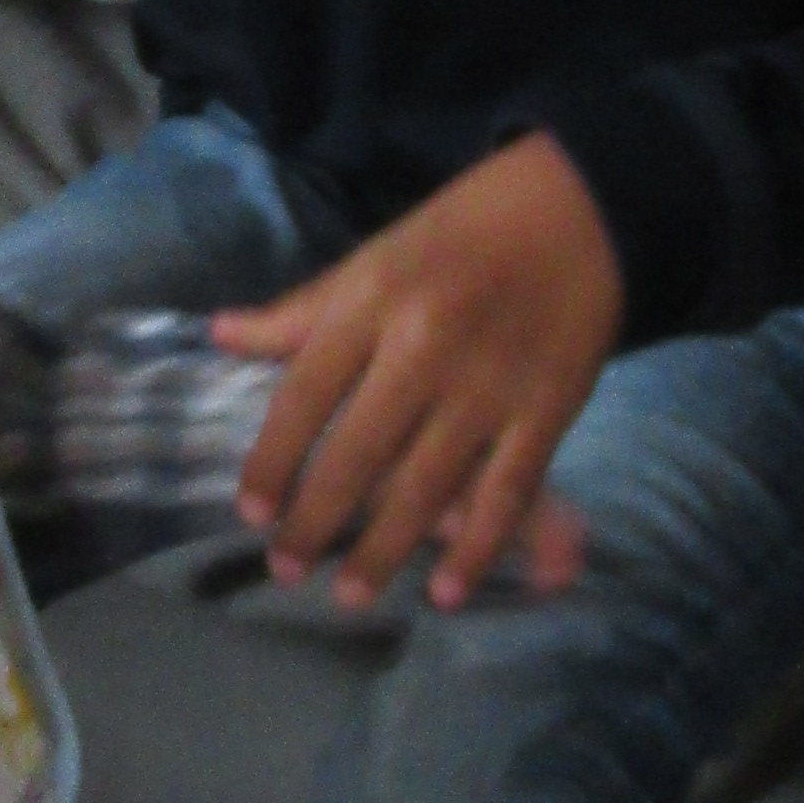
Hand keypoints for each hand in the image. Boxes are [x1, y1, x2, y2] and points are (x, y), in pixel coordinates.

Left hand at [212, 132, 622, 608]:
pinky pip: (506, 492)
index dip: (274, 458)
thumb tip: (220, 335)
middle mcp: (426, 346)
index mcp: (374, 300)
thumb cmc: (463, 232)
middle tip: (286, 570)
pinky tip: (444, 591)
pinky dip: (476, 549)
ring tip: (350, 595)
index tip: (252, 510)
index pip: (306, 393)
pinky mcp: (548, 410)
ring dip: (384, 549)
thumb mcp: (375, 257)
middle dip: (317, 520)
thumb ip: (303, 310)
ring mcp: (491, 384)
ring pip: (427, 485)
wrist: (583, 208)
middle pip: (359, 451)